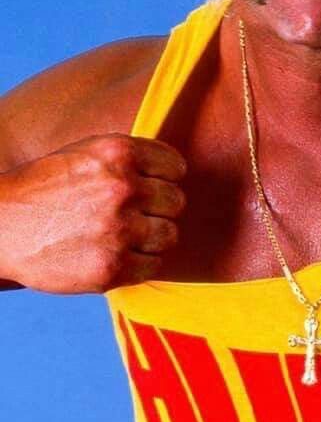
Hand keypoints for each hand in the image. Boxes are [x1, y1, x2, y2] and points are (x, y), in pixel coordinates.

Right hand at [0, 134, 186, 292]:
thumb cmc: (44, 188)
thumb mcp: (85, 153)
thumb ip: (130, 159)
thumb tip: (177, 172)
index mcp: (119, 153)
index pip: (176, 167)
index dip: (165, 179)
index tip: (150, 188)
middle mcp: (123, 188)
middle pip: (176, 202)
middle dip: (158, 209)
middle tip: (133, 215)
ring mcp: (119, 230)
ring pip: (169, 235)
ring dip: (152, 238)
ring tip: (123, 236)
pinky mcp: (111, 268)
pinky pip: (153, 266)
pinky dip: (140, 264)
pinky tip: (116, 255)